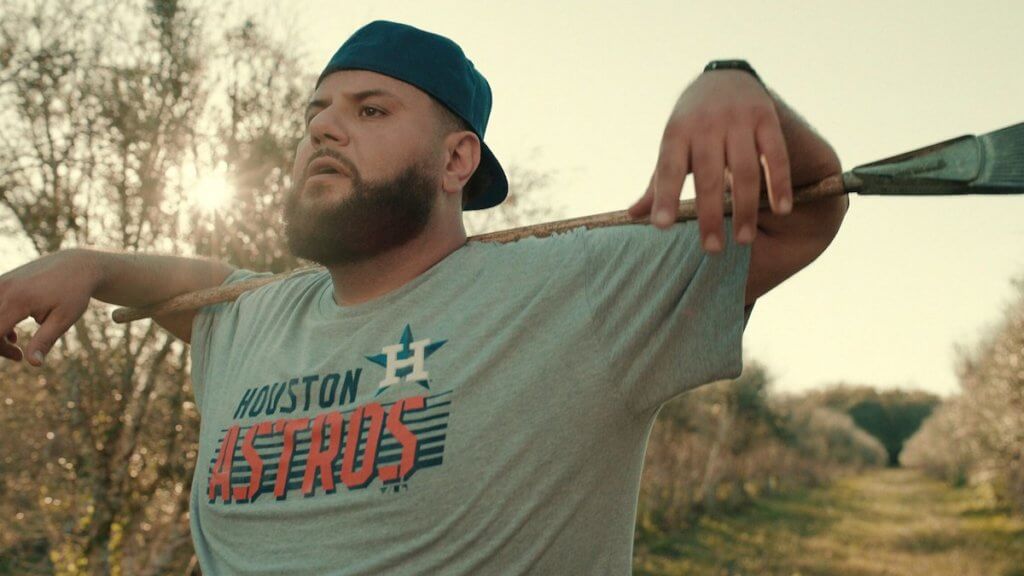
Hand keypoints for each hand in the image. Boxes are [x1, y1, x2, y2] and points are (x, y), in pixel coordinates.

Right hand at [0, 249, 101, 366]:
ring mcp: (1, 283)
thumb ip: (45, 341)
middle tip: (18, 356)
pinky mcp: (2, 282)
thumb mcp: (64, 319)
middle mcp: (4, 289)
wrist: (77, 265)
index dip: (0, 349)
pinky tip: (13, 332)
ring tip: (16, 342)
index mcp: (18, 300)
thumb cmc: (74, 293)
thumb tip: (34, 364)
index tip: (17, 356)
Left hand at [628, 70, 793, 252]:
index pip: (669, 169)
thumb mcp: (673, 145)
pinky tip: (782, 210)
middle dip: (710, 215)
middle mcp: (707, 124)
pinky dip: (779, 183)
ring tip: (743, 240)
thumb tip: (632, 215)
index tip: (661, 227)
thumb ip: (658, 182)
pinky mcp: (766, 118)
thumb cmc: (692, 123)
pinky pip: (775, 155)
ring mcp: (739, 120)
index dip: (664, 197)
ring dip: (746, 208)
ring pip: (744, 170)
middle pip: (709, 176)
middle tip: (712, 249)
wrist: (726, 77)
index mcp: (677, 132)